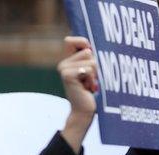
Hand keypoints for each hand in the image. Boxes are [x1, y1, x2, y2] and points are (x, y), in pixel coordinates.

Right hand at [59, 36, 98, 152]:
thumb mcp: (91, 72)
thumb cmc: (91, 93)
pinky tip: (88, 88)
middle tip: (90, 79)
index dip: (82, 43)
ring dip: (95, 74)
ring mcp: (63, 68)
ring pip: (91, 60)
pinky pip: (88, 69)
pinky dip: (92, 79)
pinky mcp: (67, 75)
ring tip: (89, 85)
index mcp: (67, 61)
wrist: (84, 111)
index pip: (70, 40)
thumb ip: (90, 58)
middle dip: (95, 65)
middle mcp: (63, 63)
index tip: (90, 54)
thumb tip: (92, 46)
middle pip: (87, 51)